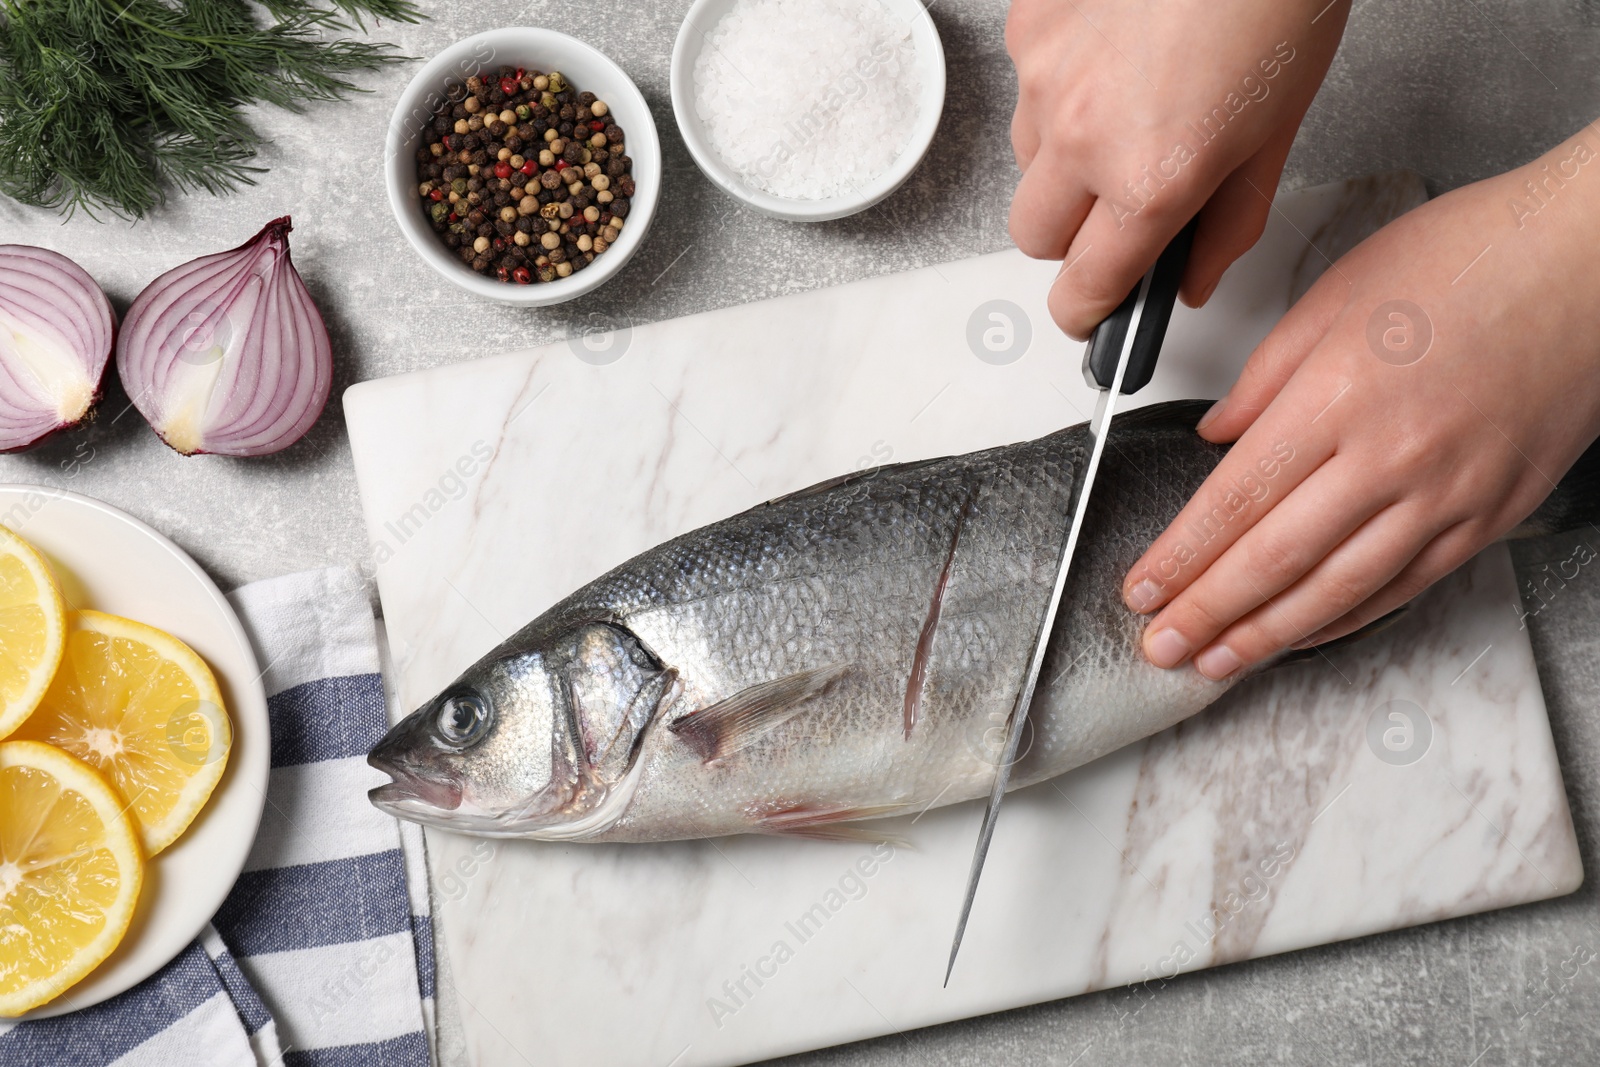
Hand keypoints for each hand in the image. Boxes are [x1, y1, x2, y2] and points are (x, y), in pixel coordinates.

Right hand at [1006, 0, 1348, 337]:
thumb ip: (1227, 225)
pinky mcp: (1026, 25)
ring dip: (1064, 157)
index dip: (1087, 311)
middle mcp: (1082, 135)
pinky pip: (1025, 85)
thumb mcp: (1276, 132)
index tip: (1090, 312)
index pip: (1083, 287)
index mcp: (1151, 177)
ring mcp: (1042, 77)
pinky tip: (1115, 51)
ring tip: (1129, 105)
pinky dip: (1061, 84)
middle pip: (1033, 237)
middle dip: (1070, 237)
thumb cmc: (1278, 4)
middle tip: (1118, 204)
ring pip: (1025, 160)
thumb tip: (1192, 282)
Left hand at [1120, 124, 1599, 678]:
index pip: (1234, 501)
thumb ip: (1264, 376)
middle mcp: (1392, 458)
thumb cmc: (1474, 257)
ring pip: (1338, 591)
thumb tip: (1216, 437)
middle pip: (1275, 560)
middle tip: (1160, 647)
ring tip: (1215, 661)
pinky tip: (1302, 635)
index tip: (1141, 589)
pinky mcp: (1488, 516)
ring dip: (1267, 636)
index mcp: (1337, 397)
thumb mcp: (1338, 293)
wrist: (1594, 263)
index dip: (1180, 557)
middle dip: (1207, 613)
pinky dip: (1344, 620)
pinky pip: (1402, 587)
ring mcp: (1446, 496)